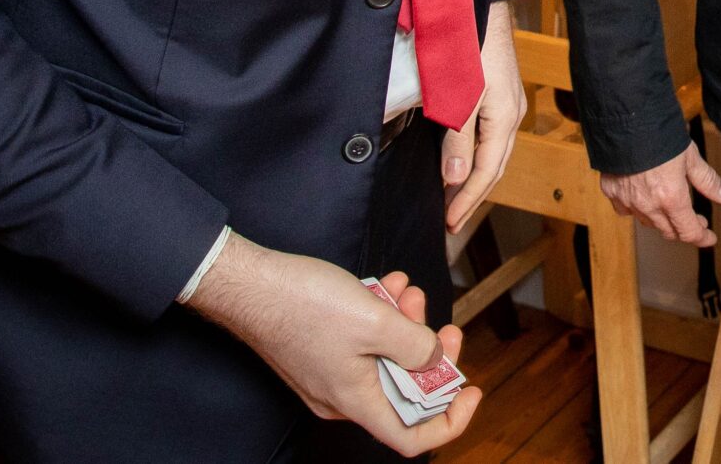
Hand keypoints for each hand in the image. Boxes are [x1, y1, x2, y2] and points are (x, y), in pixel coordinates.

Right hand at [185, 235, 480, 454]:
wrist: (249, 283)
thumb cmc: (304, 304)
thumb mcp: (376, 321)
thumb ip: (415, 346)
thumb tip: (435, 358)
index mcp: (355, 401)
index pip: (411, 436)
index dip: (450, 419)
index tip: (471, 388)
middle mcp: (341, 396)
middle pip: (403, 390)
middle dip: (429, 353)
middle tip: (443, 324)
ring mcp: (328, 373)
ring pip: (384, 358)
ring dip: (405, 325)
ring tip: (410, 291)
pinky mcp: (319, 349)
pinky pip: (362, 341)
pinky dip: (381, 314)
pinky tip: (389, 284)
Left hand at [443, 0, 525, 230]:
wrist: (479, 3)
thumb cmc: (469, 44)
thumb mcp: (458, 94)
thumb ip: (457, 137)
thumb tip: (455, 178)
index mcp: (504, 118)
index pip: (486, 172)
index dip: (467, 200)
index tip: (450, 222)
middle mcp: (512, 114)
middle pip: (495, 167)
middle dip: (474, 195)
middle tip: (453, 220)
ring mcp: (509, 103)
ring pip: (495, 153)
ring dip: (476, 178)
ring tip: (456, 198)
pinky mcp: (501, 93)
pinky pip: (492, 137)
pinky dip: (479, 157)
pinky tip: (465, 159)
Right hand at [599, 142, 720, 245]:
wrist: (625, 119)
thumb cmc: (660, 134)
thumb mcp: (690, 156)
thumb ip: (707, 181)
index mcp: (671, 198)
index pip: (688, 232)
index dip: (702, 237)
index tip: (709, 237)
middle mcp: (648, 205)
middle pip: (669, 231)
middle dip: (684, 228)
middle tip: (695, 219)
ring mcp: (627, 200)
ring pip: (648, 222)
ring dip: (662, 221)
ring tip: (671, 208)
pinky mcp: (611, 191)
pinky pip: (625, 210)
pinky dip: (636, 209)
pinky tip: (643, 199)